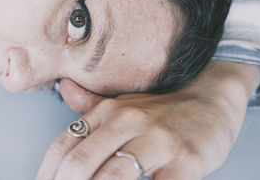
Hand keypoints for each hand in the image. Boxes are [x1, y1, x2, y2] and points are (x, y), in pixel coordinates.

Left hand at [36, 61, 259, 179]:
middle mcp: (128, 121)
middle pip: (81, 161)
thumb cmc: (163, 109)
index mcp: (109, 111)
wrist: (212, 96)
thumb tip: (64, 88)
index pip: (65, 144)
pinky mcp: (185, 161)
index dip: (47, 172)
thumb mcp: (125, 102)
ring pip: (114, 175)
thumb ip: (91, 103)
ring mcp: (157, 140)